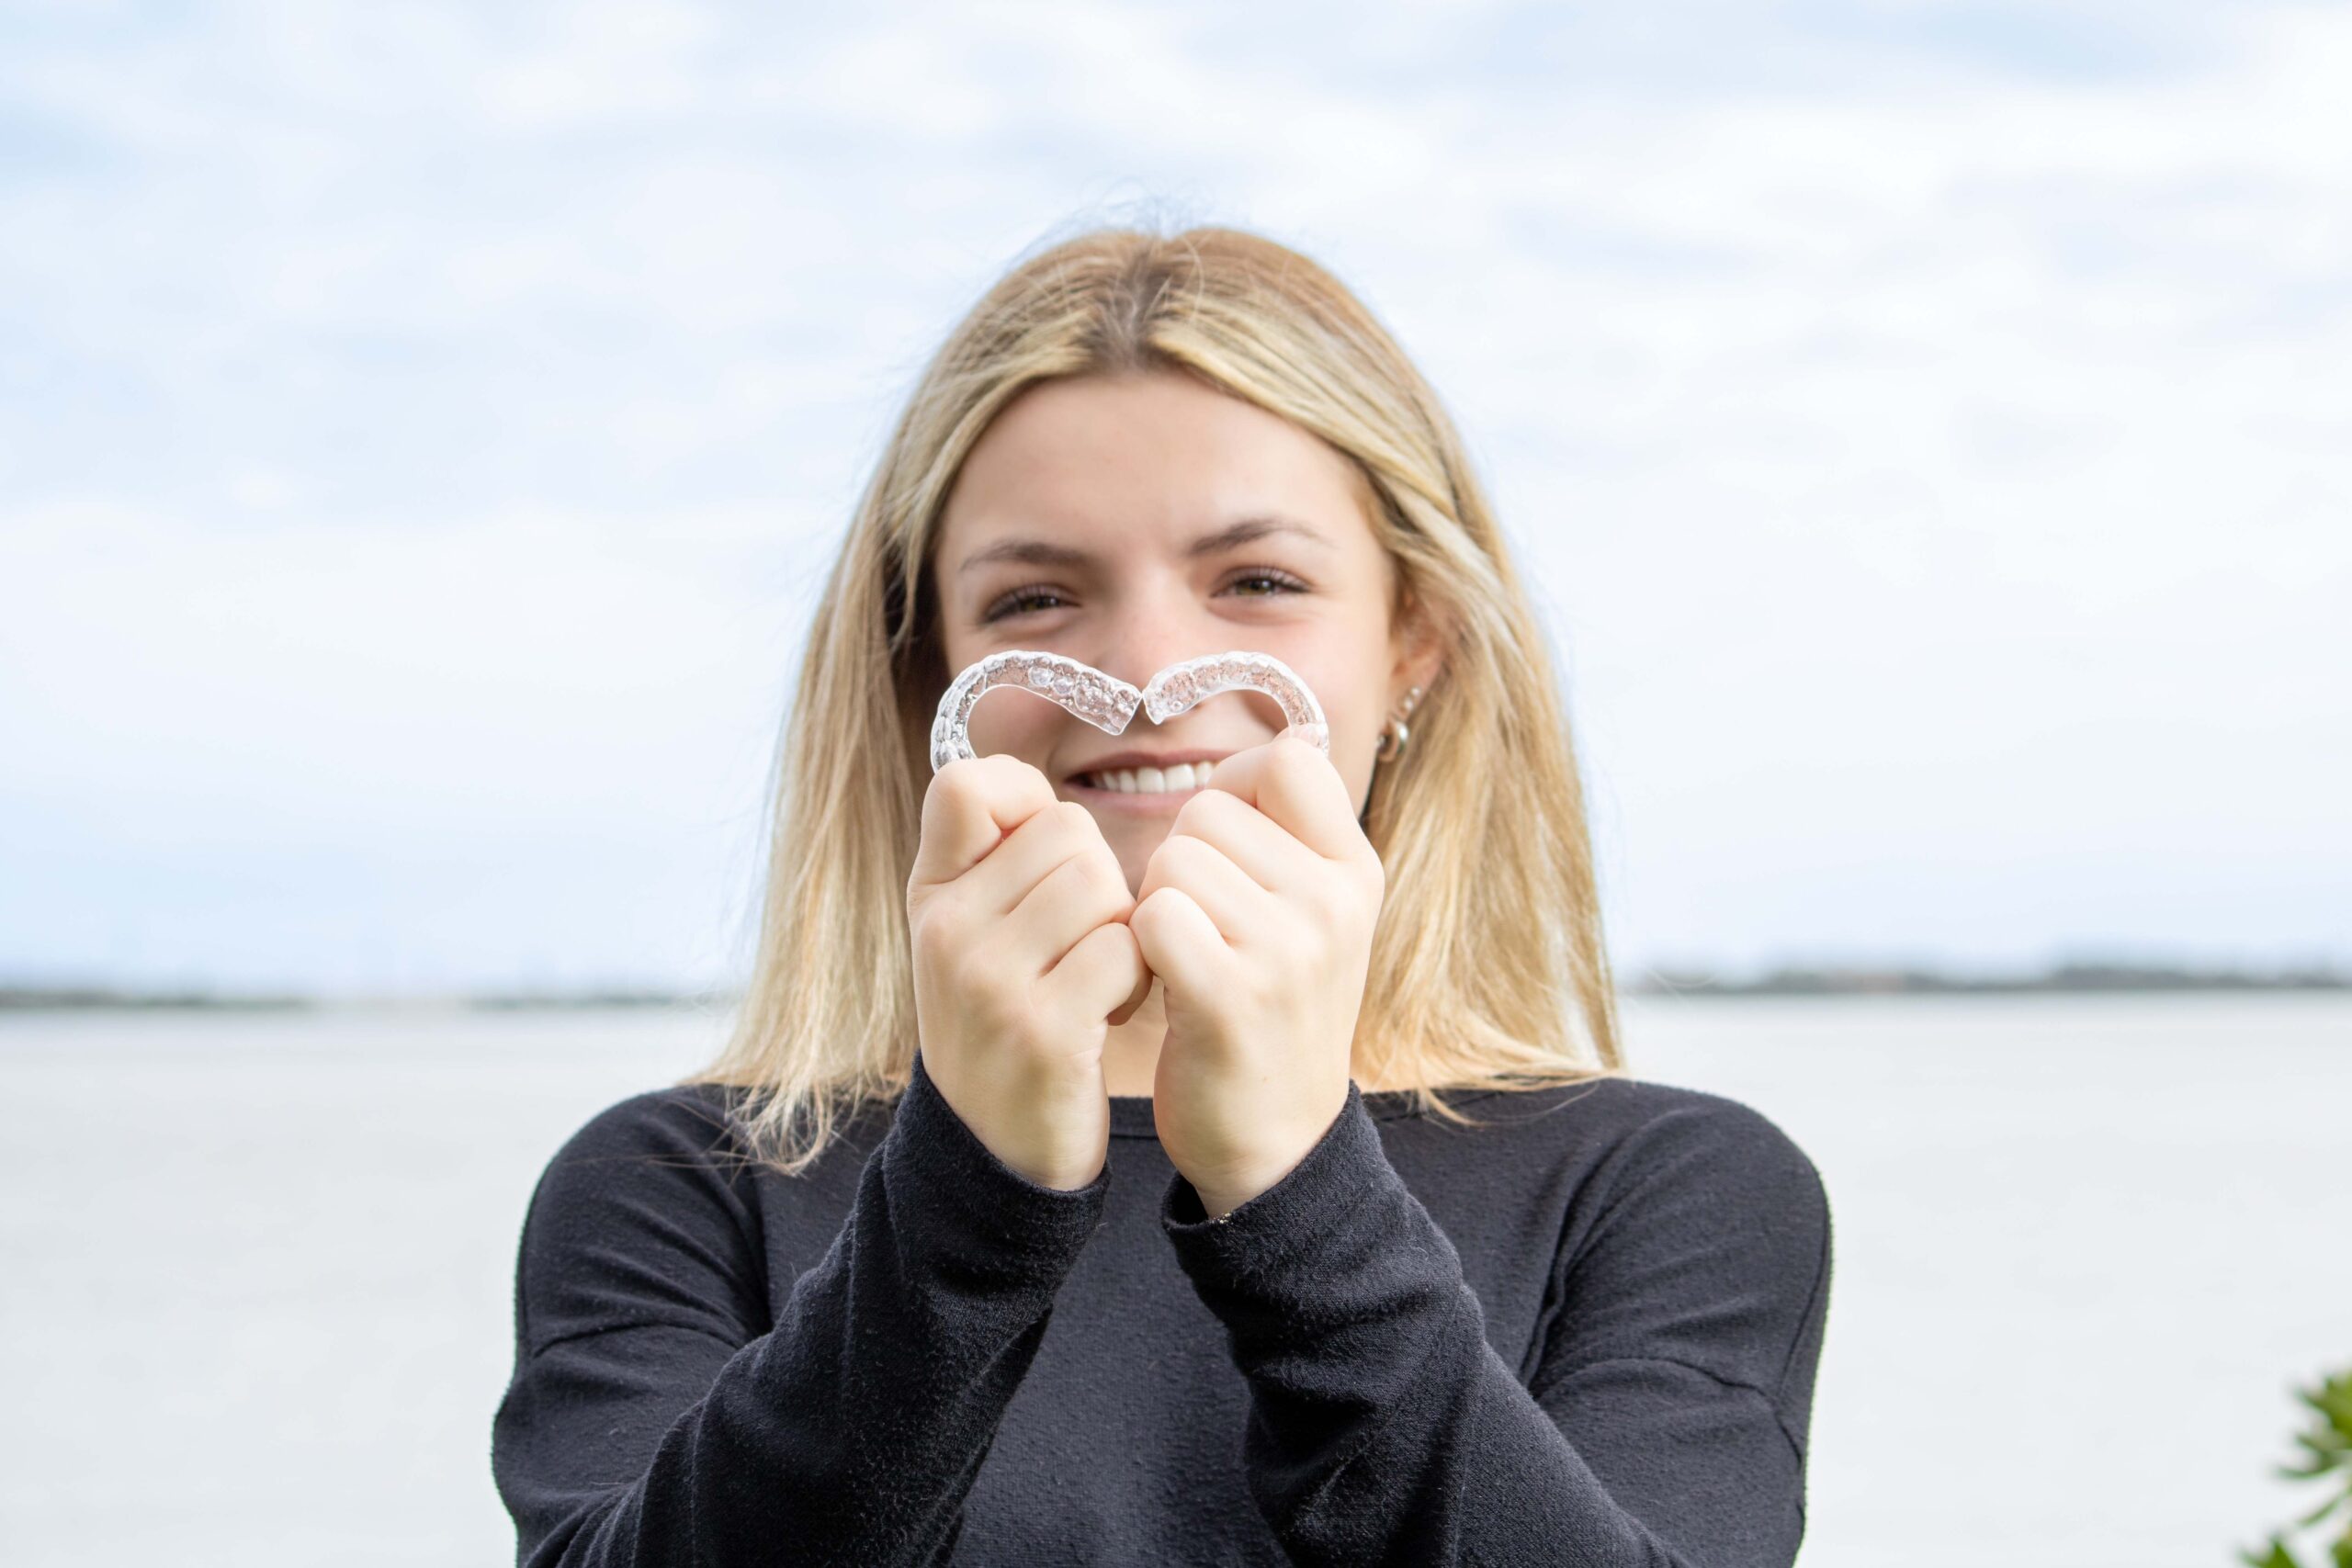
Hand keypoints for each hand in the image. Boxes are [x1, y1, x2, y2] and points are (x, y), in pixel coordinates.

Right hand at [906, 754, 1152, 1189]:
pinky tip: (1108, 1014)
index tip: (1039, 861)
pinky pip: (1125, 950)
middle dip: (1100, 885)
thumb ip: (992, 858)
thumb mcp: (969, 935)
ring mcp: (990, 982)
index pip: (969, 783)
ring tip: (1094, 981)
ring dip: (1124, 932)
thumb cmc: (1005, 1022)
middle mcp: (948, 931)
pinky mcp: (1043, 1032)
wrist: (997, 1152)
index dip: (1026, 802)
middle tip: (1079, 948)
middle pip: (1070, 833)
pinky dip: (1137, 979)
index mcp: (931, 896)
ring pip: (1104, 886)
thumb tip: (1028, 783)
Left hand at [1128, 730, 1385, 1217]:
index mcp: (1355, 872)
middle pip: (1208, 811)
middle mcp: (1333, 903)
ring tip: (1187, 963)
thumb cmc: (1272, 1013)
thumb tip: (1289, 735)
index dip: (1234, 789)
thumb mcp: (1313, 917)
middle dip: (1181, 863)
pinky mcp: (1232, 996)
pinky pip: (1152, 915)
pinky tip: (1165, 987)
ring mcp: (1290, 950)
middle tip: (1203, 933)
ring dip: (1156, 907)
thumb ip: (1295, 833)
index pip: (1286, 761)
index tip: (1224, 849)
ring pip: (1172, 861)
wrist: (1275, 1144)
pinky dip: (1139, 947)